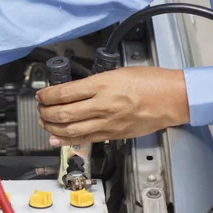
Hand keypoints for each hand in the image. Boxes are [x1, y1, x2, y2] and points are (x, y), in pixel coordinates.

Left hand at [36, 66, 189, 145]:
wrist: (173, 98)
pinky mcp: (113, 134)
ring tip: (44, 122)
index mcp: (102, 85)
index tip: (41, 95)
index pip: (64, 93)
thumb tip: (72, 91)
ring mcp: (107, 122)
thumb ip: (94, 83)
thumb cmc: (150, 82)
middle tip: (40, 109)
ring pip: (70, 129)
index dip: (47, 95)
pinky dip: (66, 140)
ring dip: (52, 127)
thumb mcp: (117, 73)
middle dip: (45, 112)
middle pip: (63, 113)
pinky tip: (55, 138)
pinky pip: (84, 139)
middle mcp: (102, 105)